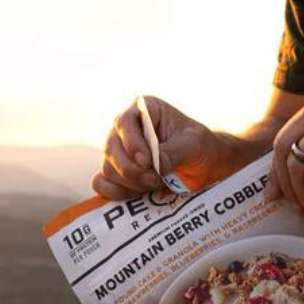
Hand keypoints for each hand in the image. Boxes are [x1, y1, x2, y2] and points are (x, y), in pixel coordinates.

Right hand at [91, 96, 224, 200]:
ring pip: (108, 167)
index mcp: (144, 110)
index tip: (147, 161)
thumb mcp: (193, 144)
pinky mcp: (116, 171)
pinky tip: (135, 194)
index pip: (125, 122)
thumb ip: (173, 152)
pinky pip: (101, 183)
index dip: (132, 143)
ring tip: (154, 183)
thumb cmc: (199, 146)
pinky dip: (115, 192)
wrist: (202, 165)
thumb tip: (154, 165)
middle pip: (111, 147)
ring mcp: (118, 150)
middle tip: (155, 179)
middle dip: (133, 169)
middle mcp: (126, 128)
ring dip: (129, 182)